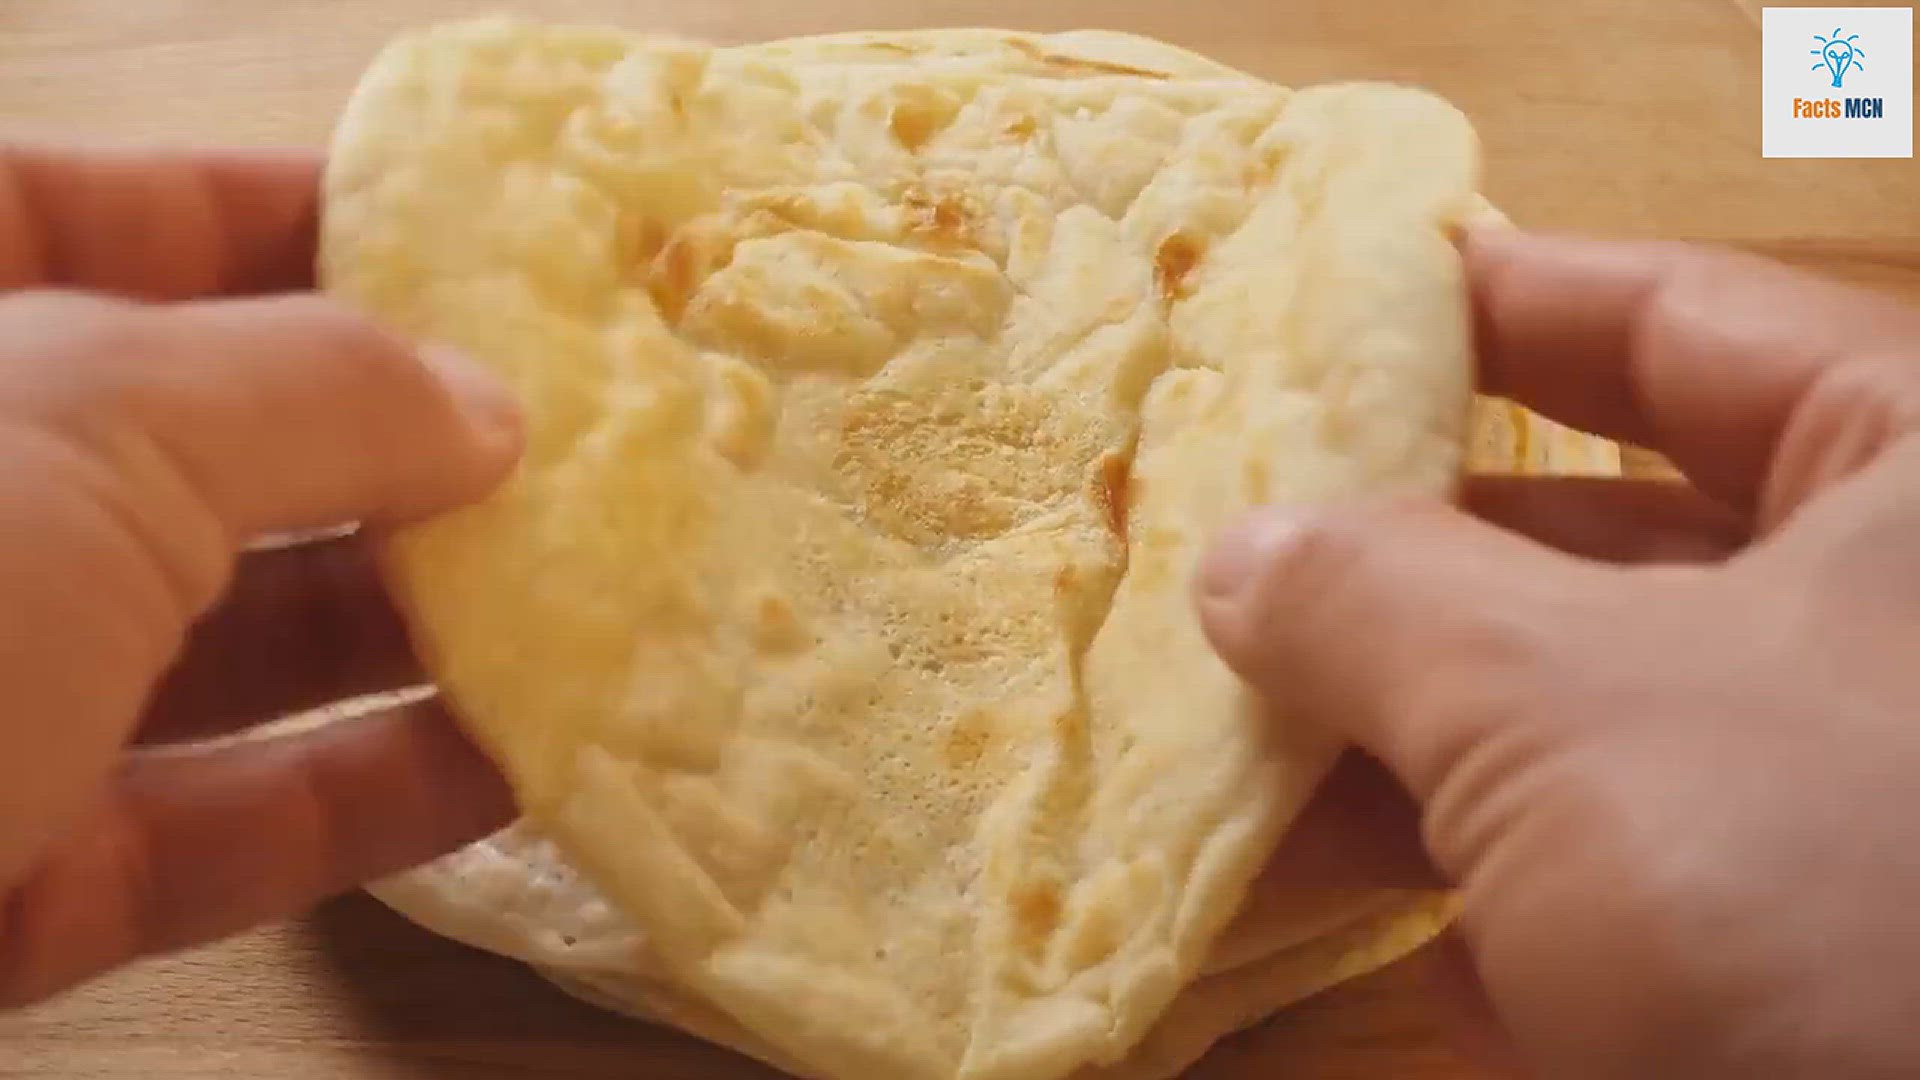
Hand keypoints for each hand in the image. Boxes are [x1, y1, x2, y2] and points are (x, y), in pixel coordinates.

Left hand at [0, 148, 521, 1005]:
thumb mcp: (93, 425)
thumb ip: (319, 388)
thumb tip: (488, 404)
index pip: (109, 214)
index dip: (303, 215)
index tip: (480, 246)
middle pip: (192, 446)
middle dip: (390, 448)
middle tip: (574, 447)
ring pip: (212, 644)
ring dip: (403, 631)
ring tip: (584, 606)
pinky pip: (201, 825)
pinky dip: (356, 797)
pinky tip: (507, 764)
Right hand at [1200, 230, 1919, 1078]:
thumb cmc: (1803, 887)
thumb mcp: (1561, 711)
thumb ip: (1379, 598)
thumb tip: (1243, 553)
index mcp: (1917, 484)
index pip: (1684, 321)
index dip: (1500, 300)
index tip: (1339, 301)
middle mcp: (1889, 627)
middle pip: (1609, 539)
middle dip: (1402, 566)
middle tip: (1238, 553)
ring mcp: (1842, 805)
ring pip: (1585, 723)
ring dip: (1398, 746)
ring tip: (1228, 751)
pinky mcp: (1794, 956)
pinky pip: (1602, 876)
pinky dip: (1469, 892)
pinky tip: (1332, 911)